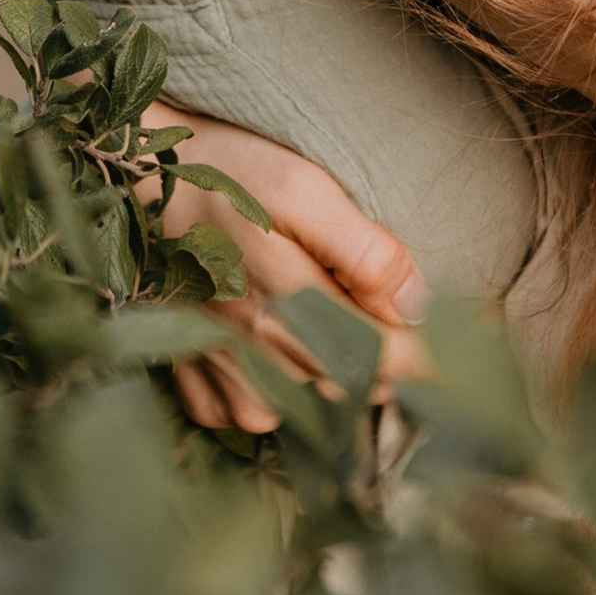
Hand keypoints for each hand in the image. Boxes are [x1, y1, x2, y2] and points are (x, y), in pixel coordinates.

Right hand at [153, 107, 428, 431]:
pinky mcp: (191, 380)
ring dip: (326, 378)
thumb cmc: (230, 176)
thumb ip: (365, 250)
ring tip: (320, 321)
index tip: (457, 353)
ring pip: (303, 411)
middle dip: (381, 362)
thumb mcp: (304, 187)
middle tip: (385, 318)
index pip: (384, 363)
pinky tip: (269, 343)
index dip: (429, 362)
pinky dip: (271, 391)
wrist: (138, 177)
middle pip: (350, 389)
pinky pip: (247, 417)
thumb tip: (414, 307)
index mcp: (287, 303)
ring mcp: (218, 373)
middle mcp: (252, 351)